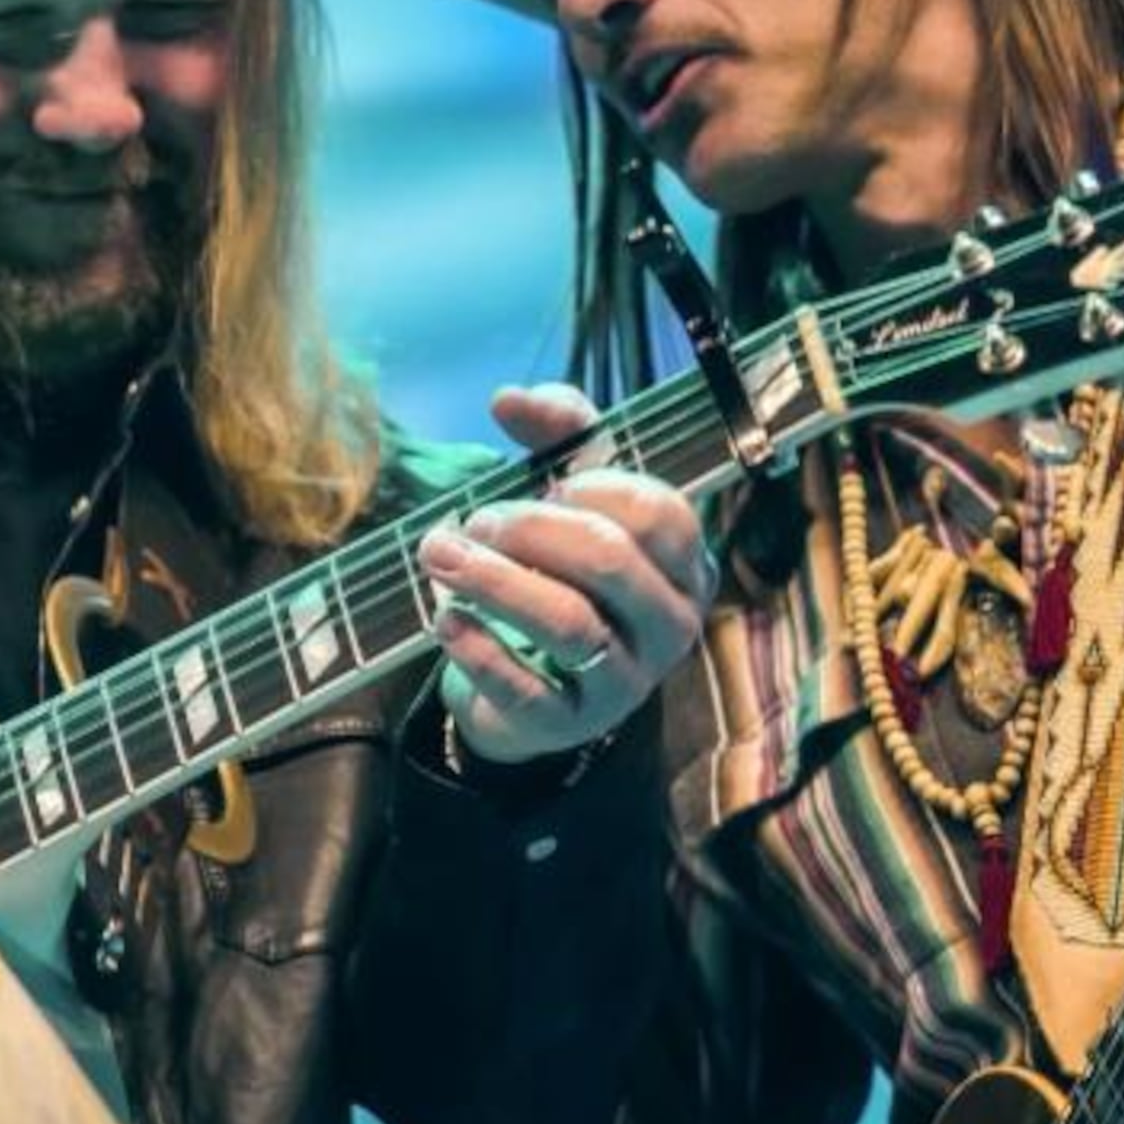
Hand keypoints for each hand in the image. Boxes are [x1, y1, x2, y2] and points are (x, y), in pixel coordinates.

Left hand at [422, 382, 716, 766]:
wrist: (534, 687)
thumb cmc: (562, 574)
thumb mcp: (571, 499)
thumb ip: (555, 436)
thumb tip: (509, 399)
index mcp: (683, 563)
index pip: (660, 513)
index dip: (596, 487)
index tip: (544, 483)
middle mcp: (670, 625)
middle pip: (610, 563)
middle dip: (532, 530)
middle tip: (475, 520)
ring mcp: (626, 682)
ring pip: (569, 624)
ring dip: (495, 582)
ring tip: (439, 555)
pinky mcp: (570, 724)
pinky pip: (527, 687)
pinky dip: (480, 649)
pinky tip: (443, 619)